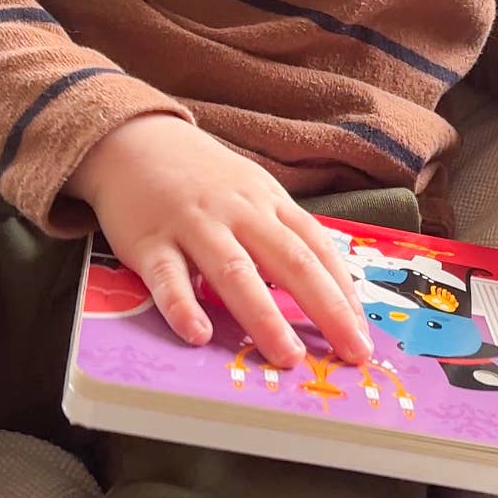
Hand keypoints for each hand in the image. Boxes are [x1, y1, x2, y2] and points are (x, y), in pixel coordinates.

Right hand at [67, 115, 371, 367]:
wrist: (134, 140)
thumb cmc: (204, 180)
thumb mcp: (253, 195)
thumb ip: (282, 236)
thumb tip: (324, 292)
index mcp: (270, 204)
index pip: (317, 249)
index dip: (344, 293)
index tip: (362, 335)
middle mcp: (239, 213)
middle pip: (290, 261)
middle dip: (326, 309)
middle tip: (351, 353)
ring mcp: (194, 226)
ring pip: (234, 272)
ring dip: (264, 316)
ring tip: (289, 357)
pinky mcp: (148, 242)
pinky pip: (167, 278)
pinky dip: (182, 306)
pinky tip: (198, 335)